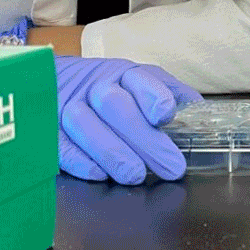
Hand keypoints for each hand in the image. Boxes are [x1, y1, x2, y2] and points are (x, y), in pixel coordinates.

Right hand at [55, 55, 202, 184]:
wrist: (55, 83)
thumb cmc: (112, 90)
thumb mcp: (143, 84)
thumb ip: (171, 96)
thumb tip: (201, 113)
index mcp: (124, 74)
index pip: (140, 79)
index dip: (153, 97)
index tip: (165, 116)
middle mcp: (96, 87)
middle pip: (116, 106)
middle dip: (144, 138)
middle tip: (170, 166)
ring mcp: (69, 107)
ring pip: (85, 124)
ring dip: (113, 152)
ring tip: (135, 175)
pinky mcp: (48, 130)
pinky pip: (58, 144)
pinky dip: (79, 160)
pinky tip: (99, 174)